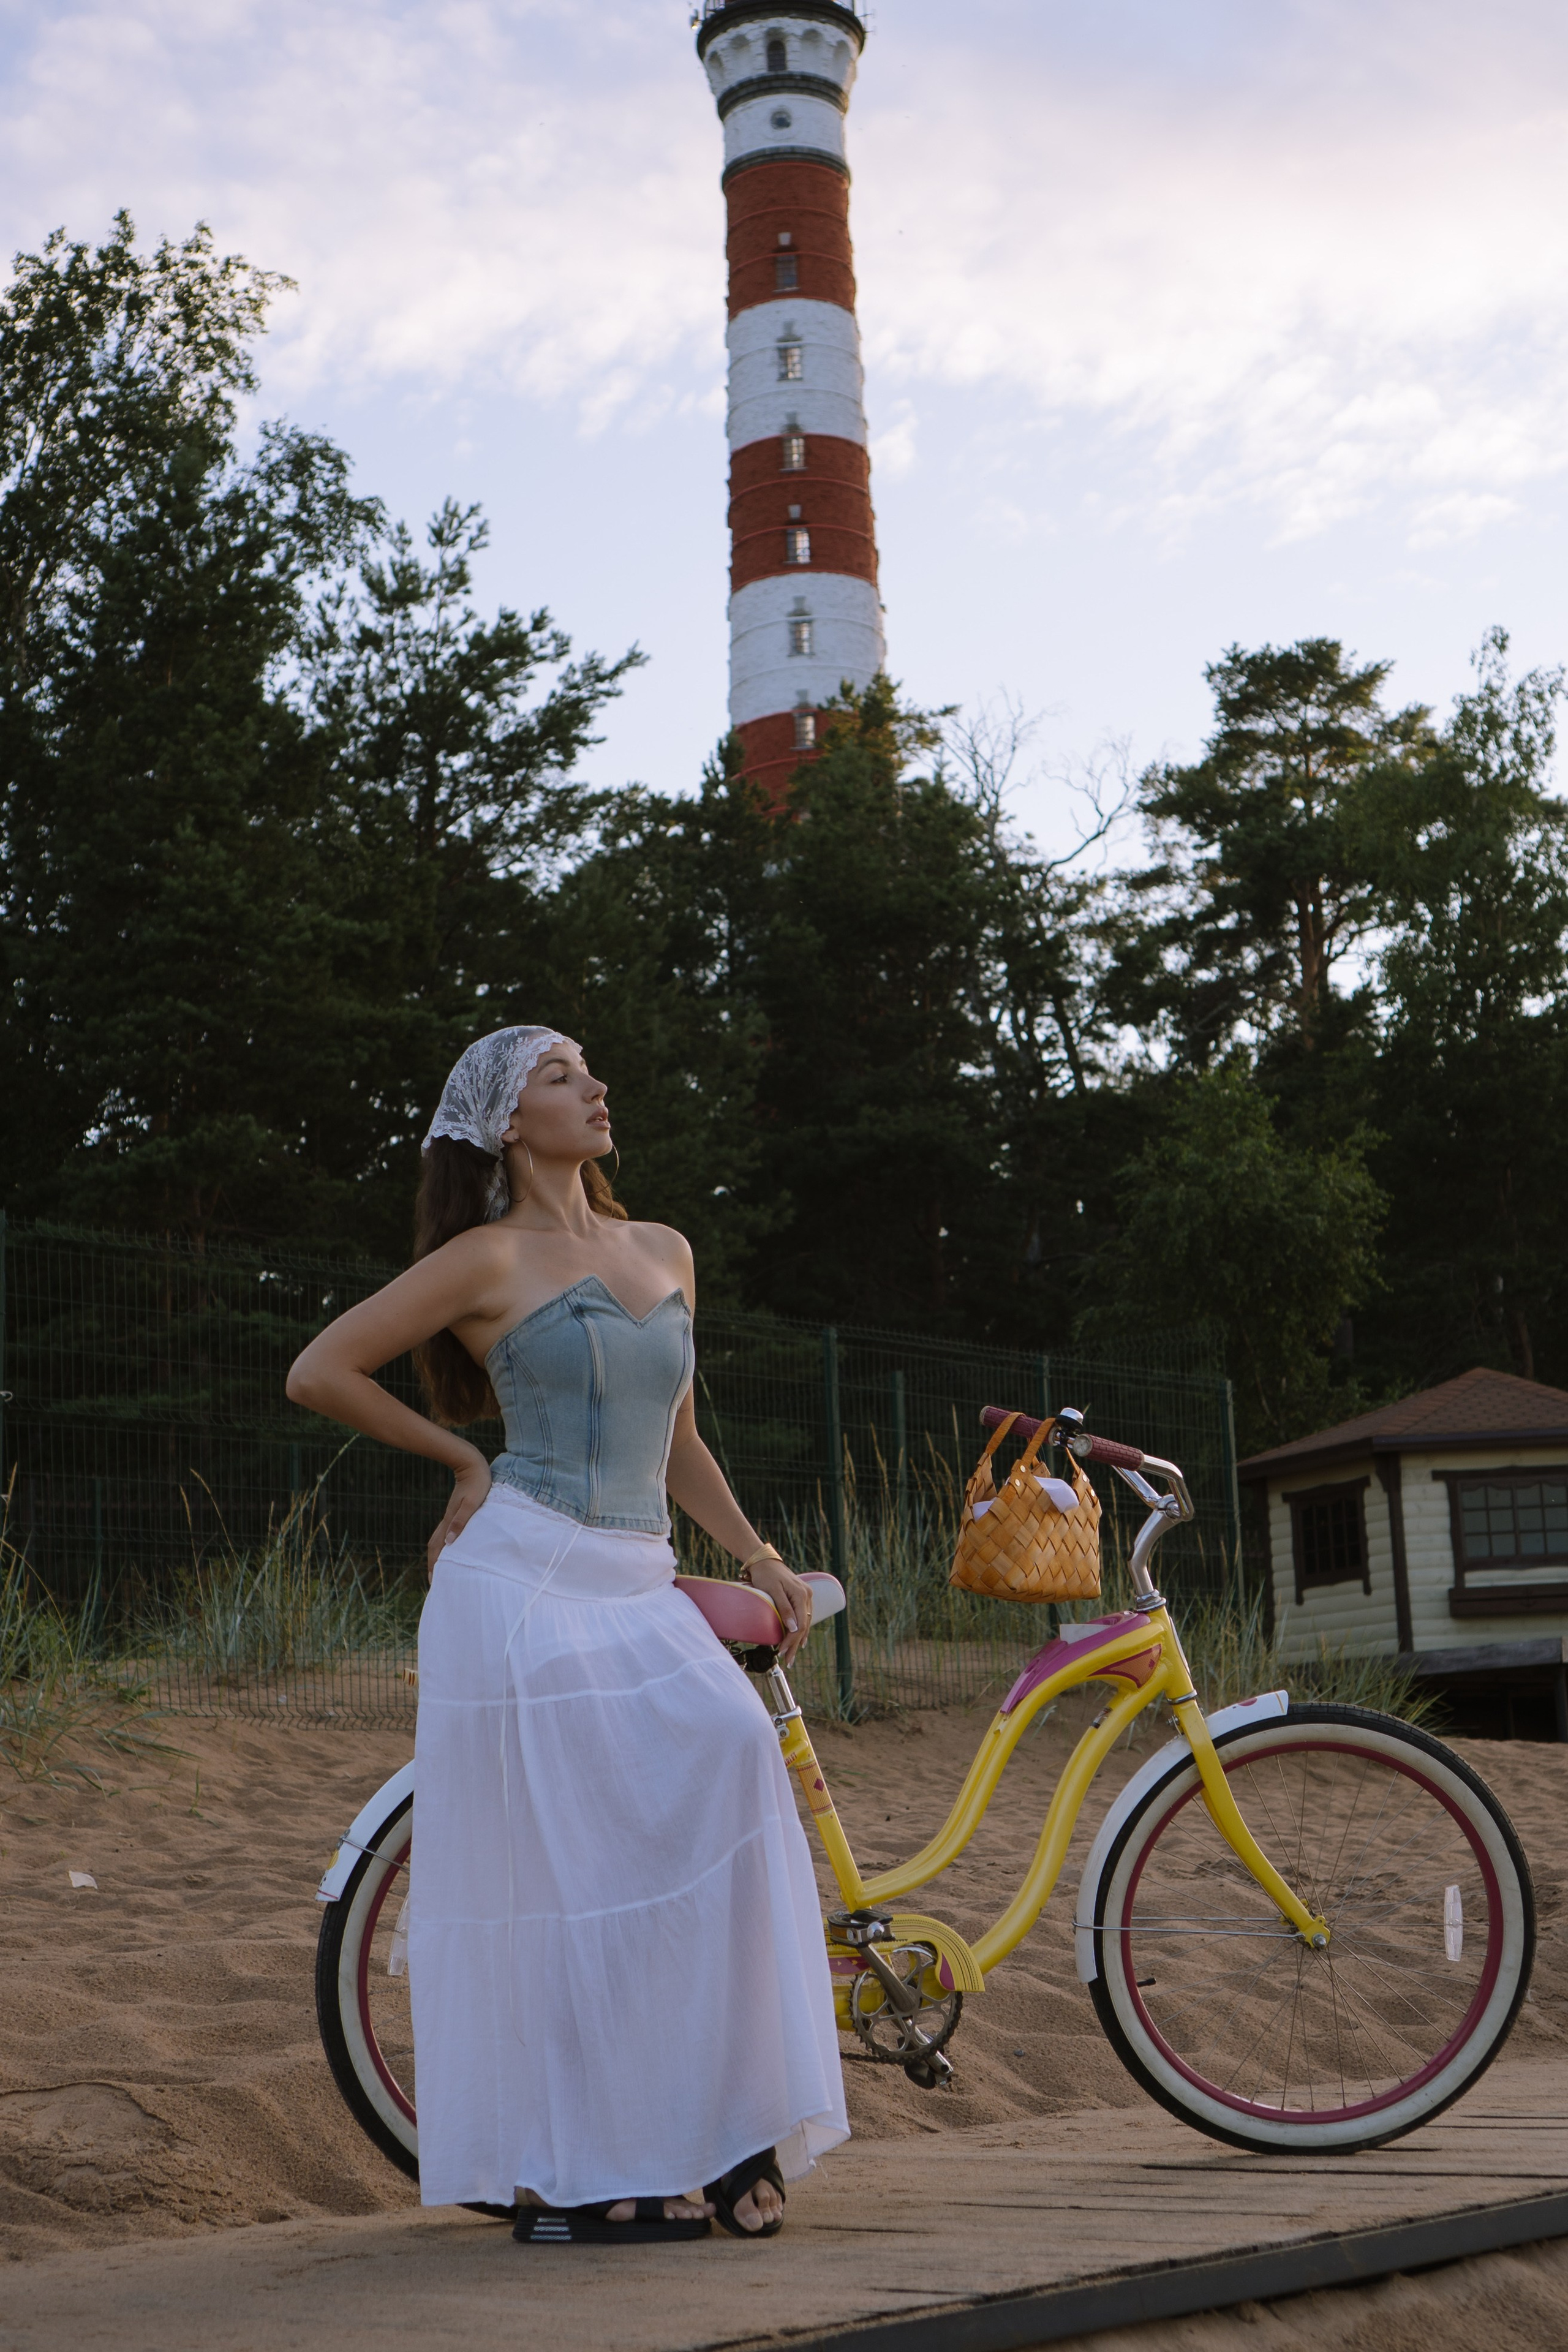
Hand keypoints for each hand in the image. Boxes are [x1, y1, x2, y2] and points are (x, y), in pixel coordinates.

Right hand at [427, 1452, 491, 1576]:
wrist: (471, 1464)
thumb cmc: (477, 1483)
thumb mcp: (471, 1503)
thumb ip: (461, 1521)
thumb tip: (450, 1542)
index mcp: (450, 1521)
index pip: (438, 1548)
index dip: (435, 1565)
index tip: (433, 1581)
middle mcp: (447, 1520)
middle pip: (435, 1546)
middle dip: (433, 1564)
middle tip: (433, 1581)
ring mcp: (449, 1516)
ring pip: (438, 1540)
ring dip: (437, 1555)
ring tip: (440, 1568)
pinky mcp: (454, 1512)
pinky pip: (445, 1533)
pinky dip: (443, 1544)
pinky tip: (449, 1547)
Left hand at [745, 1552, 812, 1667]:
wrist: (765, 1561)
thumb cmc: (766, 1575)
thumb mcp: (773, 1591)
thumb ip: (784, 1609)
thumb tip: (793, 1628)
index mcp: (801, 1595)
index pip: (800, 1624)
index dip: (791, 1640)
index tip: (782, 1651)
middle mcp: (807, 1596)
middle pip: (804, 1626)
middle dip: (795, 1644)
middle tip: (788, 1661)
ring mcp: (806, 1596)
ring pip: (805, 1623)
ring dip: (798, 1640)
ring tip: (792, 1655)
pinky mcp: (801, 1596)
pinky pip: (804, 1617)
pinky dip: (800, 1630)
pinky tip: (799, 1640)